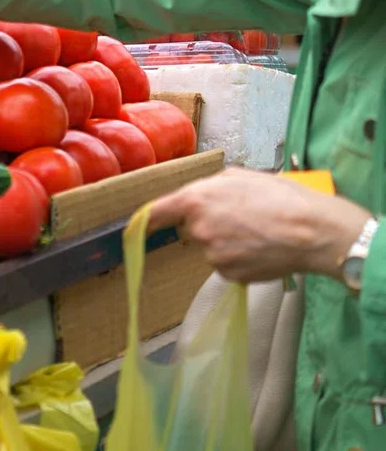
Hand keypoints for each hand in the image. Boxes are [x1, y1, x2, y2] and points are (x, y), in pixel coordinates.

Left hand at [147, 168, 370, 281]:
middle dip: (210, 223)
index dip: (147, 218)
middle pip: (192, 228)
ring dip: (227, 242)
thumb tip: (200, 194)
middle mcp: (198, 229)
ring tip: (258, 232)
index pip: (157, 212)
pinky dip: (239, 258)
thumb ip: (210, 186)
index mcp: (196, 200)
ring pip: (211, 248)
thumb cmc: (281, 197)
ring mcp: (212, 255)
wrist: (312, 231)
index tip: (139, 224)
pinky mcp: (228, 274)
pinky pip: (226, 264)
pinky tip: (260, 248)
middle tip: (242, 217)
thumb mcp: (241, 176)